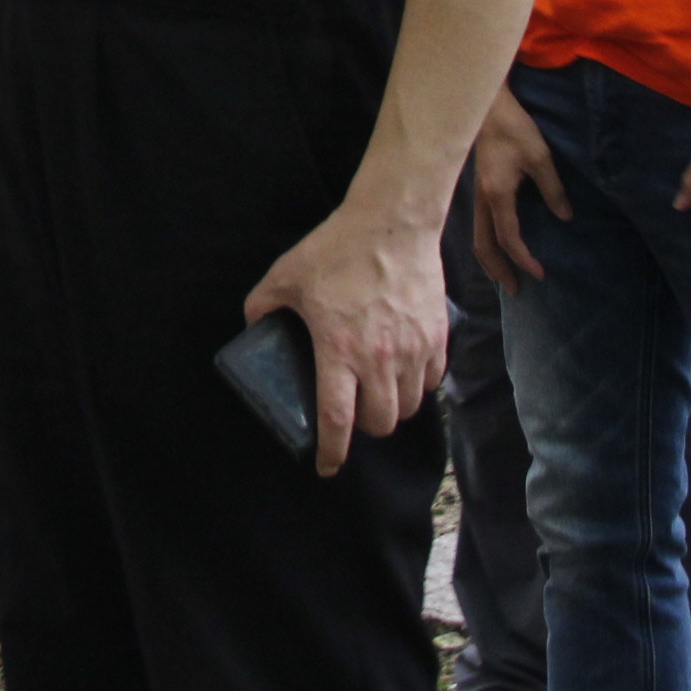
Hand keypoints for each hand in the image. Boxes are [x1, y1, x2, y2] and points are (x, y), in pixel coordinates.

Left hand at [243, 201, 447, 477]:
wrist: (392, 223)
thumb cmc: (337, 249)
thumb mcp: (285, 275)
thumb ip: (261, 306)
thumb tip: (253, 328)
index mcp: (339, 350)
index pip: (337, 421)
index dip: (331, 452)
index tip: (326, 467)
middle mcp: (380, 358)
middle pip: (380, 424)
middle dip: (364, 430)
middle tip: (352, 416)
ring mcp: (413, 349)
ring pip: (409, 408)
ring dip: (392, 411)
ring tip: (376, 397)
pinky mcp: (437, 338)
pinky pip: (432, 383)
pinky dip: (418, 388)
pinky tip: (402, 376)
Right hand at [469, 87, 568, 292]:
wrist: (488, 108)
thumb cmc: (514, 130)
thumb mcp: (540, 157)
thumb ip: (553, 189)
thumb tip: (565, 218)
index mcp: (497, 195)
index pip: (508, 238)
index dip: (523, 259)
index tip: (540, 274)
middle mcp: (482, 200)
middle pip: (483, 245)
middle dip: (498, 271)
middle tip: (515, 292)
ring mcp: (477, 195)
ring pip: (477, 237)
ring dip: (489, 261)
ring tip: (503, 278)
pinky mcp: (479, 189)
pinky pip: (480, 226)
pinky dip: (487, 244)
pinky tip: (497, 248)